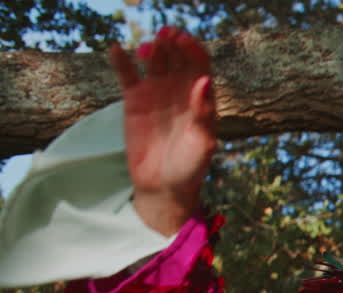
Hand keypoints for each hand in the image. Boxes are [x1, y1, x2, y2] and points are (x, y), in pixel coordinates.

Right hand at [108, 27, 216, 235]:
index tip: (184, 41)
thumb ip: (203, 112)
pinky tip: (116, 49)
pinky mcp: (134, 100)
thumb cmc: (190, 167)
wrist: (164, 186)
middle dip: (173, 43)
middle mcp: (180, 90)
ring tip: (147, 49)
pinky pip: (127, 75)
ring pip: (154, 61)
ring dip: (152, 48)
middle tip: (166, 35)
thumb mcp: (202, 142)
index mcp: (202, 98)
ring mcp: (156, 92)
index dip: (193, 50)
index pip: (200, 65)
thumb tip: (204, 80)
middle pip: (176, 57)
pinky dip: (121, 61)